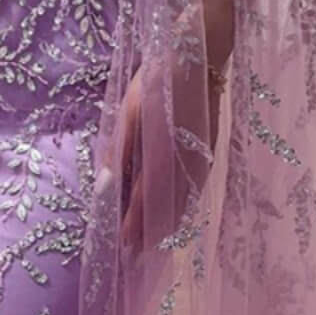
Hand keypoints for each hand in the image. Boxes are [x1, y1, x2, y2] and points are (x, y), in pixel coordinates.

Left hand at [118, 51, 225, 253]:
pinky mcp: (208, 152)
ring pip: (184, 204)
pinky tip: (175, 214)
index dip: (133, 226)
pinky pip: (194, 191)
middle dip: (150, 235)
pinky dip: (182, 209)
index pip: (146, 202)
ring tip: (152, 245)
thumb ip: (120, 148)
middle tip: (135, 258)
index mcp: (163, 157)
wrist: (200, 56)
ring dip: (167, 226)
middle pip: (168, 211)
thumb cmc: (159, 79)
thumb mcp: (129, 109)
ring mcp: (201, 160)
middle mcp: (185, 165)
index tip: (121, 247)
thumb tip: (108, 182)